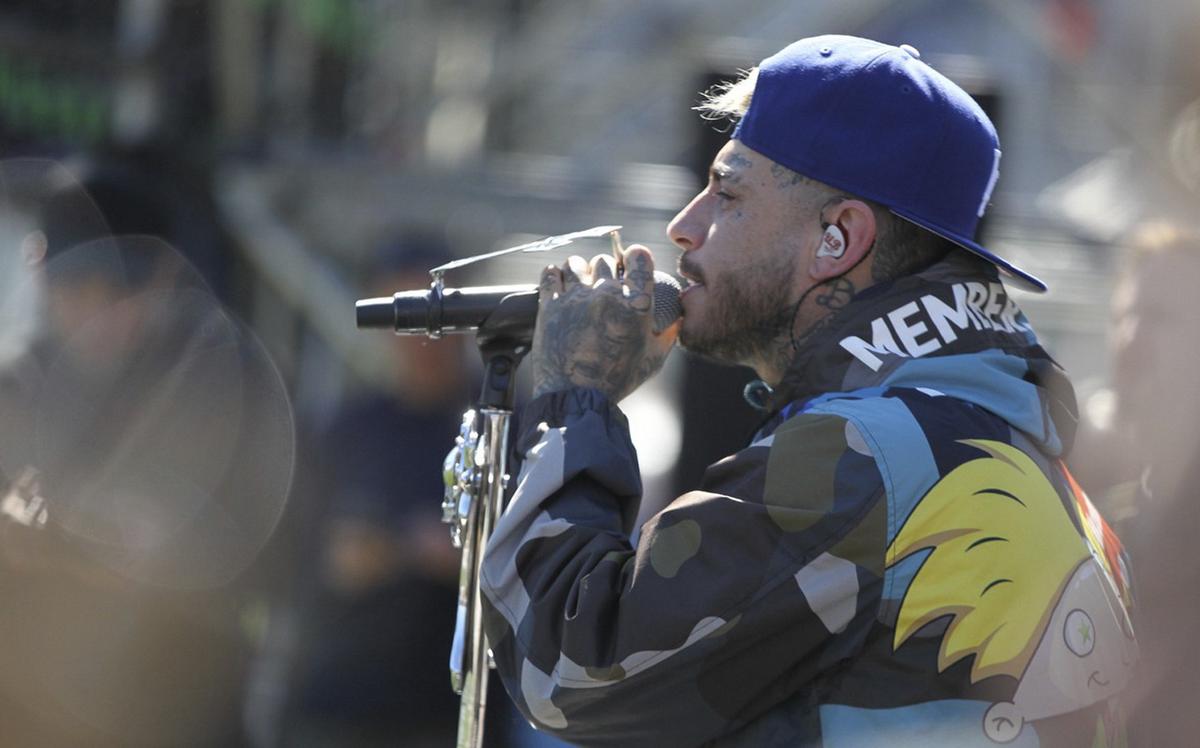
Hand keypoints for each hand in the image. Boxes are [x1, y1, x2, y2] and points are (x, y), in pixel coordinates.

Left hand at [531, 245, 678, 401]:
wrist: (575, 398)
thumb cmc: (616, 381)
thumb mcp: (653, 360)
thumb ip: (668, 336)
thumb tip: (677, 321)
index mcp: (636, 304)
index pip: (639, 257)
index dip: (636, 256)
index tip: (632, 262)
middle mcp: (606, 295)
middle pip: (607, 260)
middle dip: (608, 270)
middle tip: (605, 286)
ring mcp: (576, 298)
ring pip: (577, 263)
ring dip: (580, 271)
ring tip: (581, 285)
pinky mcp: (550, 305)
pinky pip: (551, 273)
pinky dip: (555, 275)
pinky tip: (560, 284)